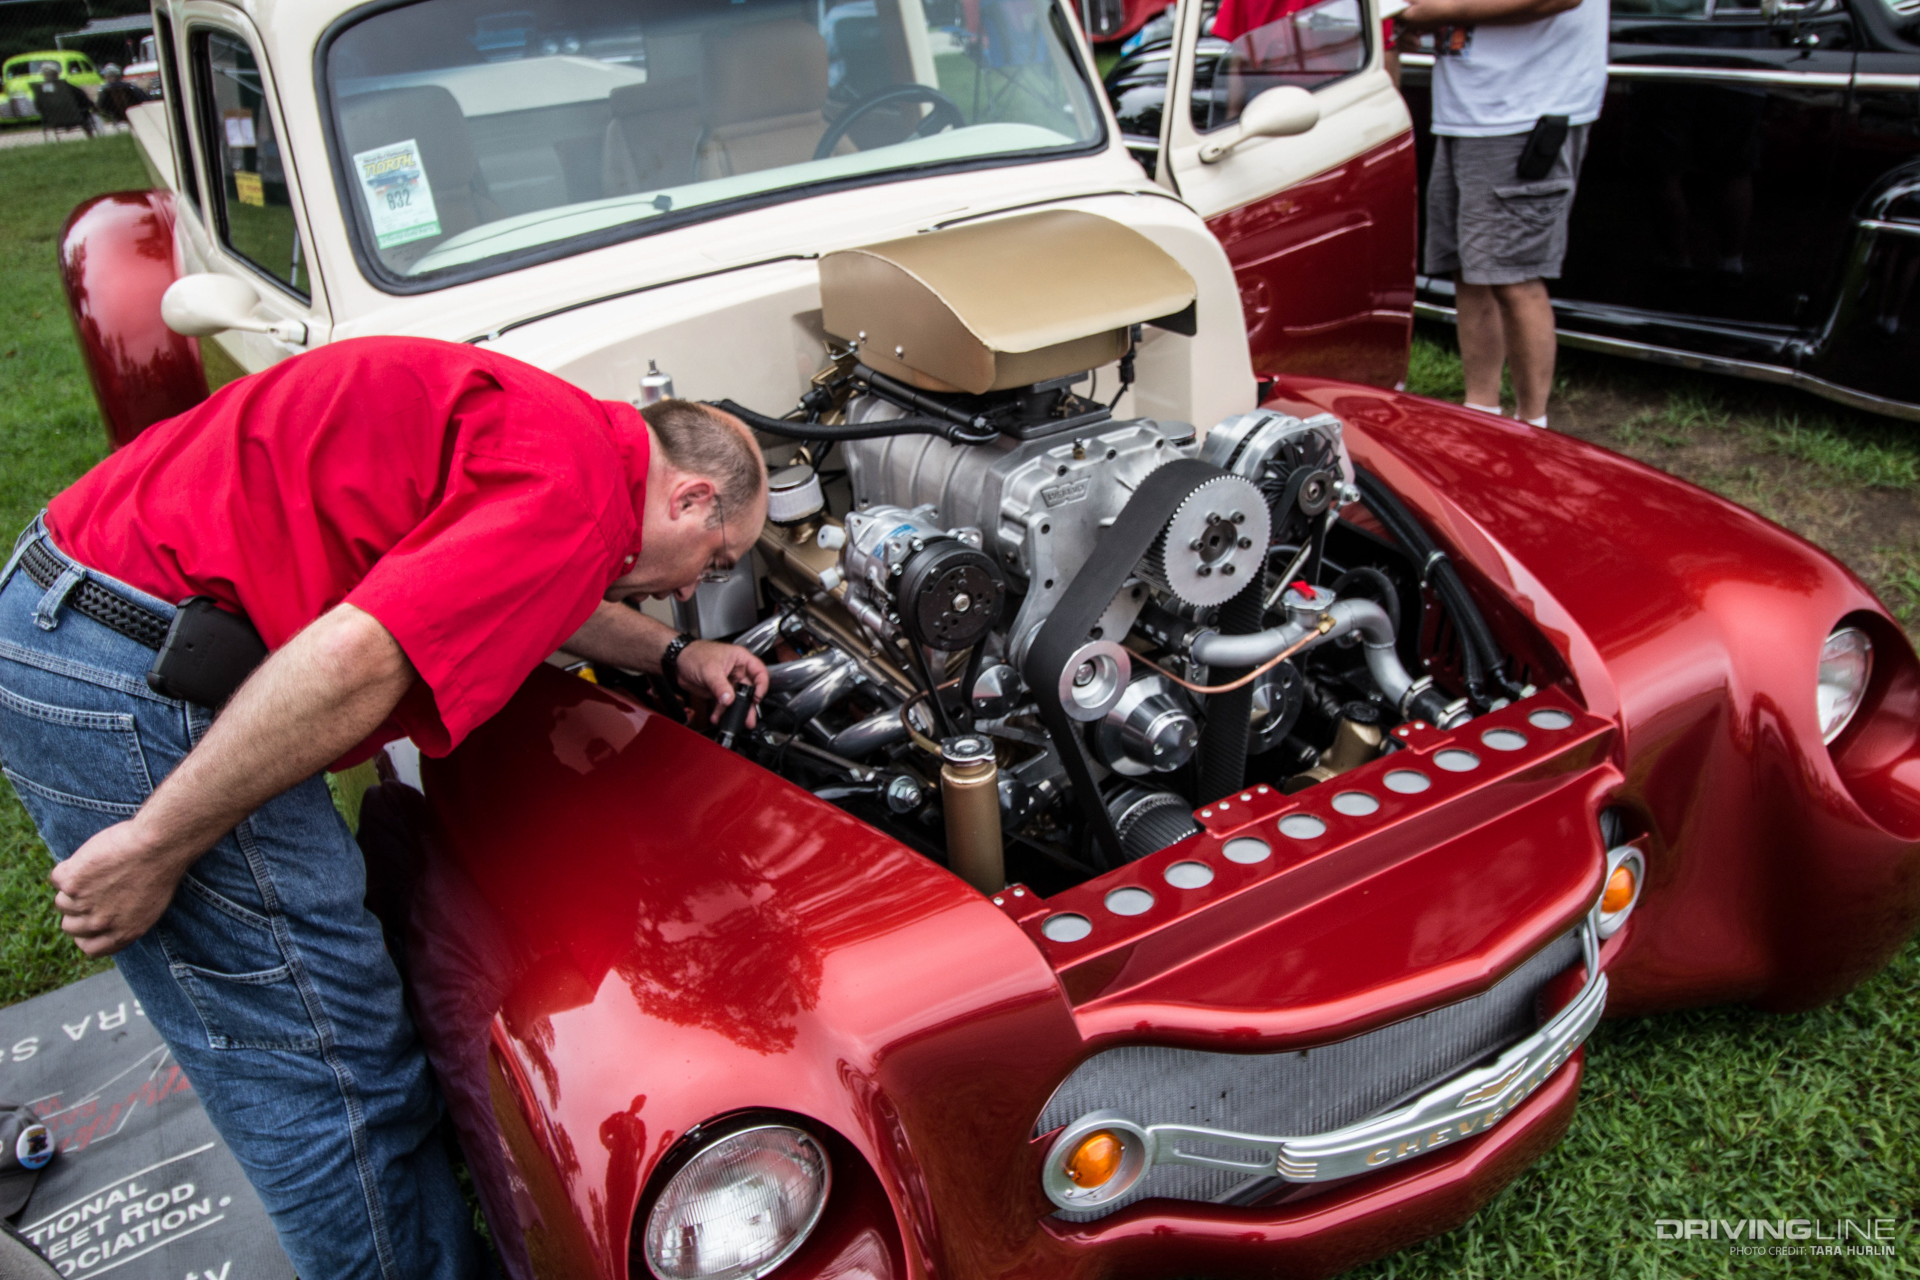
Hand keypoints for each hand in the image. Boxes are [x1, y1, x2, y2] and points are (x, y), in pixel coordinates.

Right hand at [48, 820, 190, 957]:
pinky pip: (58, 878)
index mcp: (123, 933)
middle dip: (77, 910)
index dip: (86, 934)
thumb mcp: (151, 907)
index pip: (90, 948)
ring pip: (62, 901)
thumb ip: (126, 919)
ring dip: (74, 887)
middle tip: (92, 889)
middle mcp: (100, 924)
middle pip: (70, 926)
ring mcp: (83, 904)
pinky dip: (69, 867)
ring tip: (99, 870)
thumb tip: (107, 921)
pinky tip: (92, 858)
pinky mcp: (71, 882)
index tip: (88, 920)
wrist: (159, 846)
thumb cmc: (161, 869)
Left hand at [677, 640, 769, 725]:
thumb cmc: (694, 654)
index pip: (759, 672)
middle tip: (749, 717)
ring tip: (734, 721)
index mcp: (741, 659)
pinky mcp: (719, 690)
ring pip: (737, 699)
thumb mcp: (710, 669)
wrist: (677, 661)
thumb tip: (728, 699)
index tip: (756, 698)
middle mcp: (737, 670)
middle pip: (749, 689)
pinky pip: (724, 703)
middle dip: (748, 705)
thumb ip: (720, 686)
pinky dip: (721, 711)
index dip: (761, 686)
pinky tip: (717, 716)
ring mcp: (729, 681)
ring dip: (735, 711)